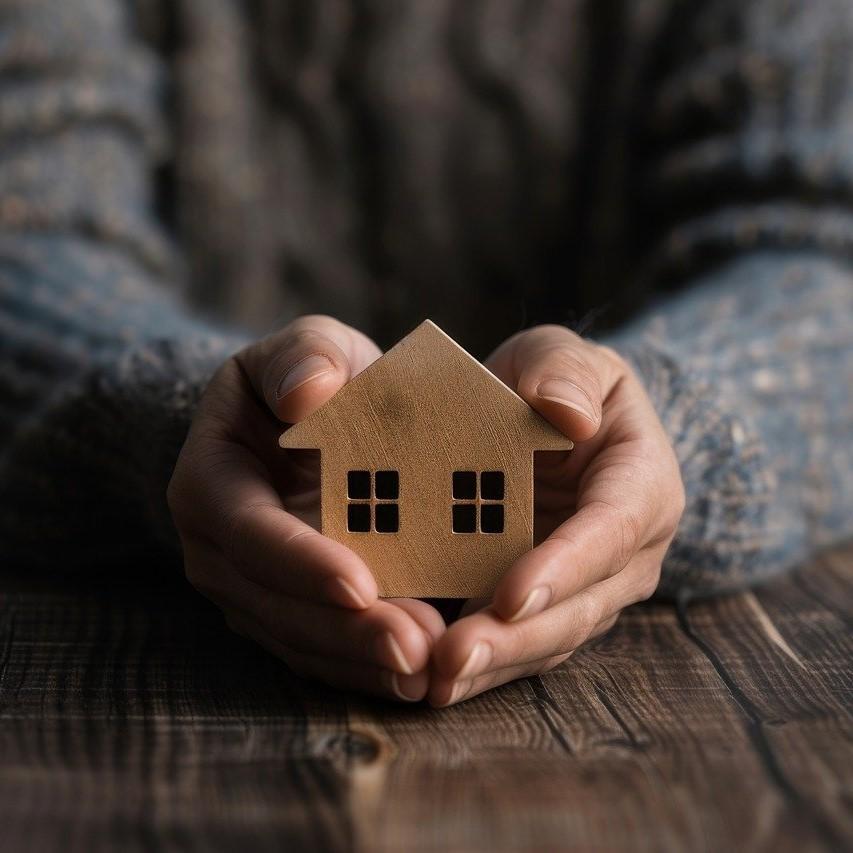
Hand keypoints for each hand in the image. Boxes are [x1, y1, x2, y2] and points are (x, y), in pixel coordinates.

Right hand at [168, 315, 444, 702]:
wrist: (304, 421)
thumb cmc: (309, 379)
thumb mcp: (310, 347)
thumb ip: (308, 356)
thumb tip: (310, 393)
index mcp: (210, 482)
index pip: (250, 532)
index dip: (302, 561)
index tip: (361, 584)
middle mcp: (218, 549)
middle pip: (276, 604)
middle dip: (345, 632)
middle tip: (415, 649)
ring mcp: (248, 589)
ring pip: (300, 640)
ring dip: (362, 661)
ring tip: (428, 670)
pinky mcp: (283, 612)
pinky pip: (320, 651)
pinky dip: (365, 667)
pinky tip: (420, 675)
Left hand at [428, 325, 684, 705]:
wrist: (557, 425)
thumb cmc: (557, 383)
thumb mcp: (562, 356)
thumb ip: (564, 371)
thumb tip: (567, 412)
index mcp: (642, 483)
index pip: (611, 529)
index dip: (565, 565)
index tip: (511, 596)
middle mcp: (627, 550)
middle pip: (581, 605)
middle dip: (517, 638)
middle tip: (453, 660)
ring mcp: (591, 585)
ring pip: (550, 638)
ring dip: (494, 665)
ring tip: (435, 682)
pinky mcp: (551, 605)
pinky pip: (521, 643)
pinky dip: (482, 663)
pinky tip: (431, 677)